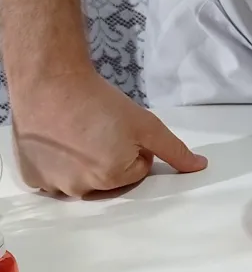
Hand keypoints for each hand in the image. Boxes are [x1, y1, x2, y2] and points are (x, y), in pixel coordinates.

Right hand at [10, 70, 207, 196]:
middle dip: (112, 158)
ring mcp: (54, 185)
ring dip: (84, 162)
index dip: (135, 147)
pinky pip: (55, 178)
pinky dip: (59, 164)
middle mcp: (82, 189)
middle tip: (99, 130)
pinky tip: (58, 141)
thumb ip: (175, 150)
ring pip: (83, 180)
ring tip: (77, 133)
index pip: (138, 170)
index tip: (120, 129)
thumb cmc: (98, 101)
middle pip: (112, 179)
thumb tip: (199, 167)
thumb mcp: (146, 125)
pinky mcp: (33, 177)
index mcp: (112, 178)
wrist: (50, 82)